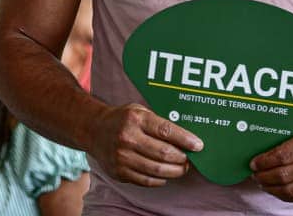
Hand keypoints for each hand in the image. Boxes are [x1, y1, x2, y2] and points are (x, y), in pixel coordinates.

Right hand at [87, 104, 202, 186]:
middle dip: (182, 158)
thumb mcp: (139, 111)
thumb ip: (159, 122)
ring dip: (174, 171)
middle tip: (190, 159)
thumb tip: (186, 138)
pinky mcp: (119, 172)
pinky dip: (160, 180)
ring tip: (182, 168)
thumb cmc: (122, 119)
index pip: (166, 131)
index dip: (185, 139)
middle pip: (163, 153)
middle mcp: (127, 138)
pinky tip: (165, 174)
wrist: (94, 130)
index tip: (198, 145)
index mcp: (135, 119)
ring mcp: (122, 157)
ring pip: (157, 170)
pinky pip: (146, 181)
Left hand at [250, 114, 292, 202]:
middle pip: (284, 175)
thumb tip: (265, 142)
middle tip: (255, 173)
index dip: (264, 162)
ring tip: (262, 182)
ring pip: (292, 190)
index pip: (282, 156)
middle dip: (264, 176)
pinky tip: (277, 189)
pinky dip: (286, 195)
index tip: (254, 162)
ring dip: (272, 188)